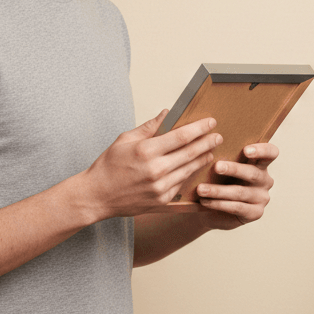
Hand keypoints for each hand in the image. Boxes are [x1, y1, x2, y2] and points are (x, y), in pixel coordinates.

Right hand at [83, 110, 221, 217]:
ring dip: (203, 158)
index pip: (181, 136)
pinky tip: (195, 166)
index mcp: (146, 151)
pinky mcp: (162, 200)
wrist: (96, 196)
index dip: (199, 128)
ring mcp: (160, 187)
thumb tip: (167, 113)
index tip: (211, 122)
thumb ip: (149, 127)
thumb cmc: (108, 166)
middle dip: (207, 142)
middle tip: (217, 136)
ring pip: (190, 169)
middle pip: (190, 153)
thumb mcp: (125, 140)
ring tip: (210, 150)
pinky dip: (190, 173)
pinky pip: (182, 183)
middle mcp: (156, 170)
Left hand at [191, 142, 278, 230]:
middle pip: (253, 173)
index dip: (262, 150)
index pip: (271, 153)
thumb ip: (224, 157)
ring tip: (201, 189)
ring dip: (218, 190)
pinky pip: (237, 207)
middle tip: (216, 167)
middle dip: (234, 169)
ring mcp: (262, 198)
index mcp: (260, 164)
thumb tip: (209, 144)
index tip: (246, 150)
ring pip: (240, 192)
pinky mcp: (256, 213)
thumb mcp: (223, 168)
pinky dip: (218, 204)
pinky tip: (205, 201)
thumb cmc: (218, 181)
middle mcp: (265, 180)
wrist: (212, 209)